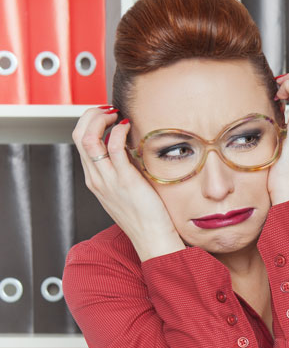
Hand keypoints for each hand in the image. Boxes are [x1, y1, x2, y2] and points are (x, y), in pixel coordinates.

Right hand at [72, 107, 185, 260]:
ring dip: (100, 119)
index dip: (89, 122)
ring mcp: (108, 179)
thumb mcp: (126, 190)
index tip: (106, 114)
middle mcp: (96, 178)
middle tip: (109, 109)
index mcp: (95, 179)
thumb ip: (122, 170)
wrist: (152, 238)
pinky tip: (127, 126)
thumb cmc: (144, 215)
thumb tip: (129, 148)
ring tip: (116, 114)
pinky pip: (112, 148)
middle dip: (90, 115)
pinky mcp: (125, 180)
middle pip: (78, 136)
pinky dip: (117, 131)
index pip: (80, 141)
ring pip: (88, 139)